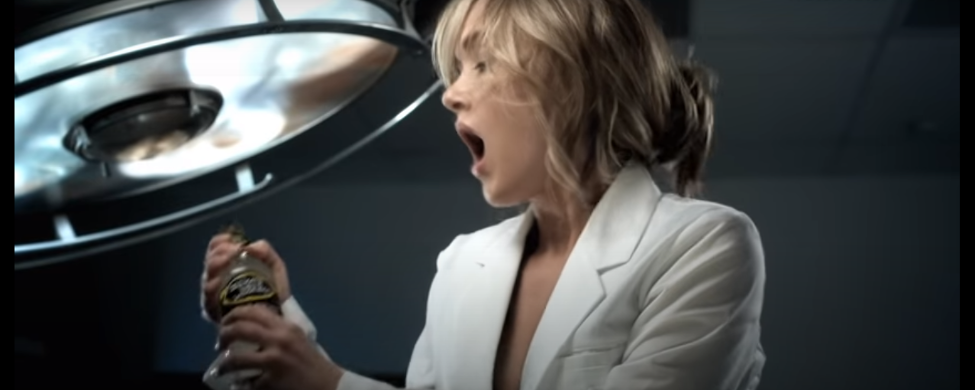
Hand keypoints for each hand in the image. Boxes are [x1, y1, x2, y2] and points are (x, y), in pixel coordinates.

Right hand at [202, 235, 291, 321]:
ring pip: (206, 278)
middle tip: (233, 251)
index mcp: (229, 266)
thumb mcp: (274, 267)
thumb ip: (266, 252)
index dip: (219, 242)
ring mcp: (214, 295)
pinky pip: (208, 298)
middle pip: (209, 262)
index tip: (230, 239)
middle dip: (219, 252)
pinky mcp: (214, 311)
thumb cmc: (272, 290)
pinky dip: (212, 288)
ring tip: (228, 260)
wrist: (276, 317)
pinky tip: (219, 282)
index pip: (215, 250)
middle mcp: (217, 278)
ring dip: (215, 265)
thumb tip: (252, 245)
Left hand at [218, 305, 343, 389]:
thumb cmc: (311, 361)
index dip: (233, 314)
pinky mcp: (271, 381)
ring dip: (224, 363)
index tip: (226, 321)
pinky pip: (247, 382)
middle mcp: (278, 339)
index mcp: (285, 326)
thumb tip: (250, 325)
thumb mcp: (297, 337)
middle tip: (220, 342)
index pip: (253, 311)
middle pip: (239, 329)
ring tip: (223, 366)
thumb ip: (277, 329)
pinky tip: (240, 384)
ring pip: (235, 358)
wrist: (327, 385)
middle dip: (223, 335)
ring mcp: (273, 361)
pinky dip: (241, 384)